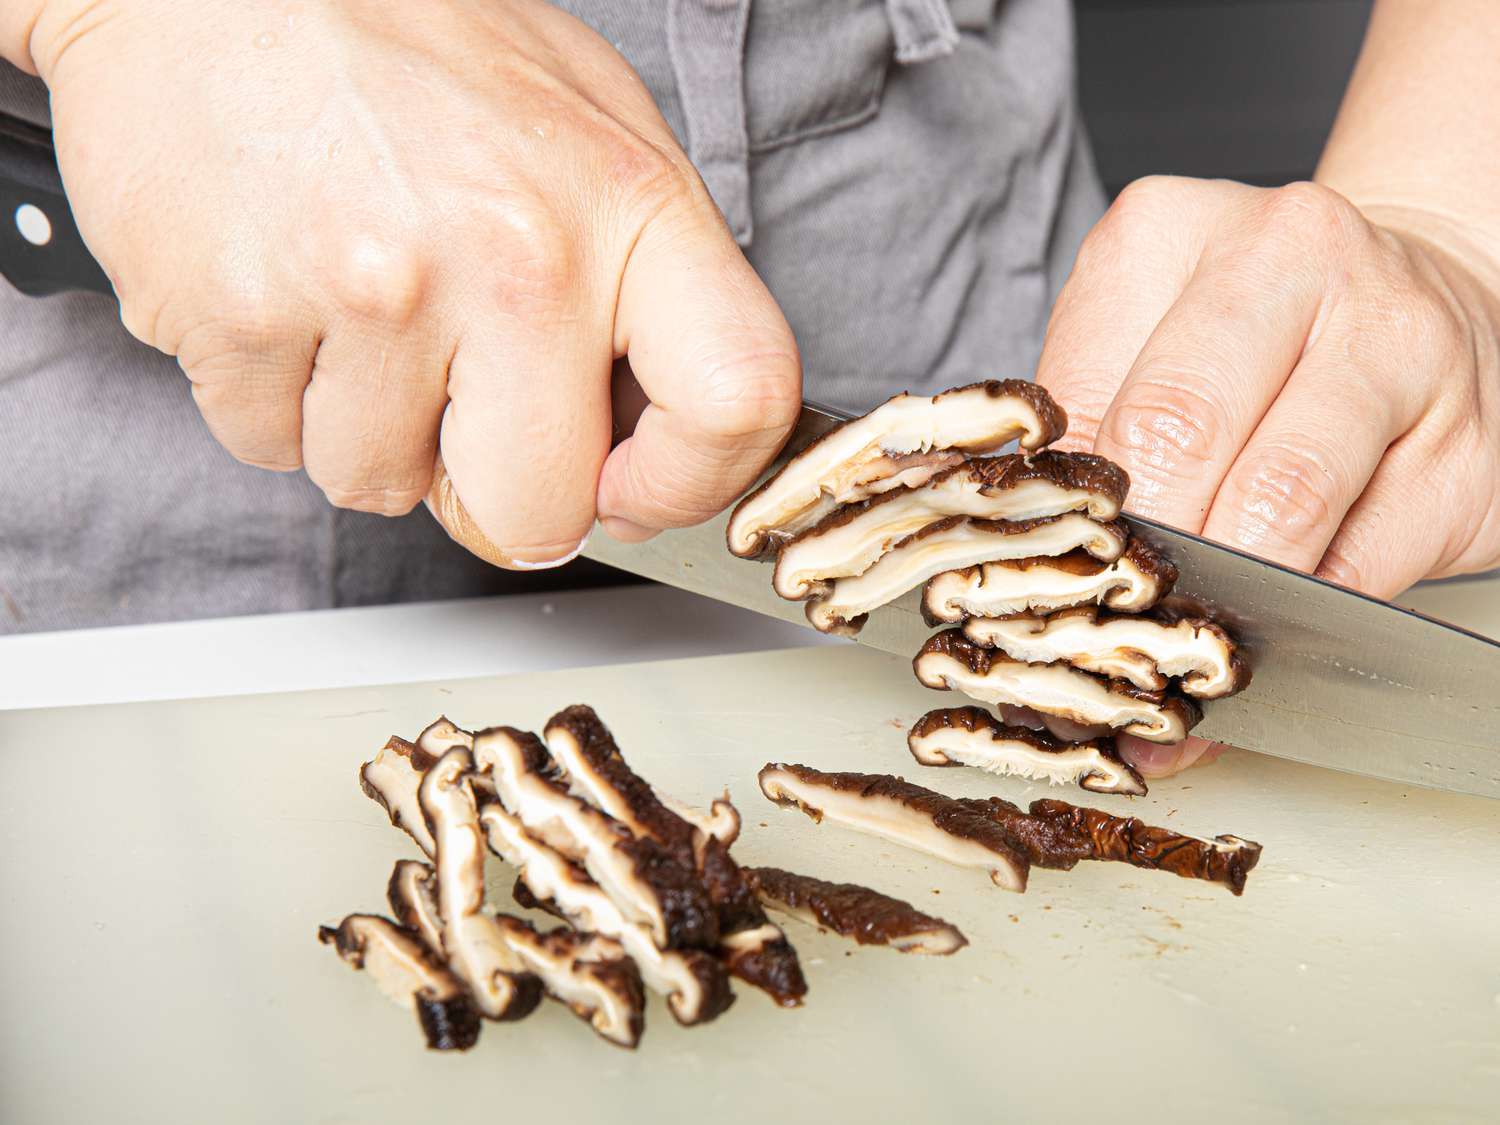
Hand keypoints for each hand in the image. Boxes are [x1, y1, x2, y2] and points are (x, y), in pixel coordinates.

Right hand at [27, 0, 798, 565]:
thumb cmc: (414, 49)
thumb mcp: (587, 127)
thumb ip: (640, 284)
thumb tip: (644, 438)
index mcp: (628, 204)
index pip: (737, 401)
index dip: (690, 483)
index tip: (635, 490)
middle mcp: (518, 255)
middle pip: (539, 515)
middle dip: (496, 495)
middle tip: (464, 415)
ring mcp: (378, 289)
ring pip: (381, 488)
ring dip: (368, 432)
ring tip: (357, 309)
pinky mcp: (241, 315)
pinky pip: (271, 446)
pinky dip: (277, 400)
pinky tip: (289, 300)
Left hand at [1036, 177, 1499, 776]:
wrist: (1411, 297)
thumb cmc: (1246, 335)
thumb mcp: (1134, 339)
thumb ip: (1081, 422)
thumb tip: (1027, 541)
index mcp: (1173, 233)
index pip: (1093, 394)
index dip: (1072, 508)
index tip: (1055, 570)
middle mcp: (1295, 258)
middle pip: (1181, 433)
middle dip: (1141, 546)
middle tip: (1117, 608)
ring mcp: (1401, 342)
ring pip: (1285, 499)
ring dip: (1223, 586)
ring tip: (1188, 626)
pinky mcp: (1471, 442)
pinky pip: (1368, 559)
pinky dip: (1308, 609)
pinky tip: (1277, 615)